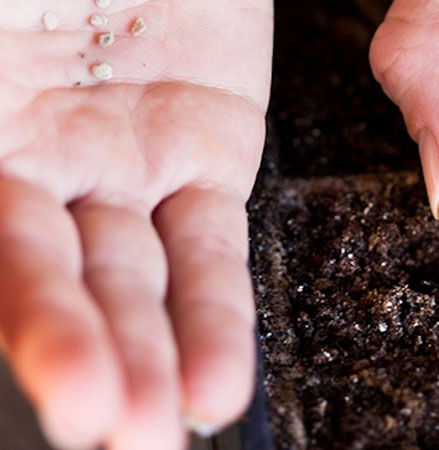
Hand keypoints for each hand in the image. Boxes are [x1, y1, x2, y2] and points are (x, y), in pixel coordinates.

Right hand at [0, 1, 271, 447]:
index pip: (3, 264)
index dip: (30, 331)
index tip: (67, 404)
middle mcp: (43, 166)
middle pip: (67, 288)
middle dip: (93, 364)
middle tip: (123, 437)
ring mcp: (130, 164)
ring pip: (145, 282)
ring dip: (159, 357)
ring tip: (175, 423)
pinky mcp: (213, 150)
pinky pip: (215, 246)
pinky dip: (219, 314)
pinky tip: (220, 379)